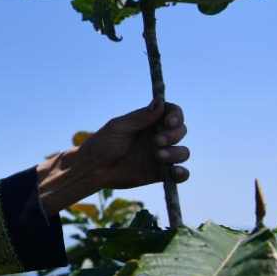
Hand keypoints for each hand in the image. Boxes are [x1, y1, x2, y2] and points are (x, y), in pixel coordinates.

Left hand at [36, 101, 188, 215]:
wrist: (93, 169)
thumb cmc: (101, 144)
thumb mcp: (118, 127)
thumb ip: (140, 118)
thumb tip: (161, 102)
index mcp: (148, 123)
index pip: (171, 113)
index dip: (176, 115)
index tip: (170, 121)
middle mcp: (158, 137)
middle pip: (180, 131)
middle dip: (174, 135)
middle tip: (157, 141)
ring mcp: (160, 156)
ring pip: (183, 152)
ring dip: (177, 153)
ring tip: (159, 155)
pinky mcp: (159, 173)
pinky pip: (180, 174)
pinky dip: (183, 173)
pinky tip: (176, 172)